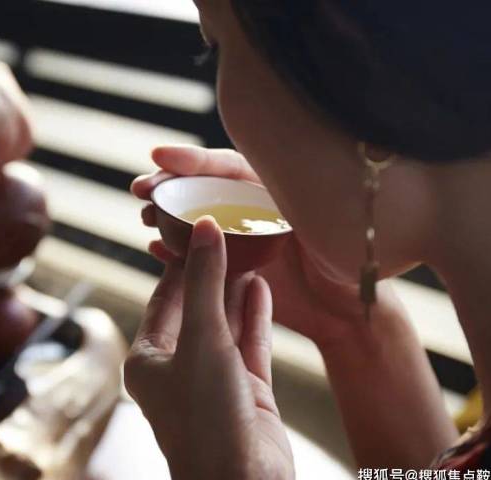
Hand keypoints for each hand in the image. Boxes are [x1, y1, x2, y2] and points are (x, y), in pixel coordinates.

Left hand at [124, 217, 293, 479]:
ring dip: (235, 292)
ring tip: (249, 252)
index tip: (196, 230)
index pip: (163, 299)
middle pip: (196, 309)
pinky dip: (254, 316)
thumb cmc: (206, 419)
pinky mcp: (246, 393)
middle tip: (229, 236)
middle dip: (212, 274)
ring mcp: (214, 381)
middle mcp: (178, 369)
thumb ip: (203, 283)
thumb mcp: (202, 340)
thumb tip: (204, 229)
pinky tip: (261, 286)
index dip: (180, 264)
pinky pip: (249, 345)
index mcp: (148, 360)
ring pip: (225, 325)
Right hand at [133, 145, 406, 349]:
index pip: (230, 166)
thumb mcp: (329, 225)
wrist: (349, 313)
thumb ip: (299, 205)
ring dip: (168, 214)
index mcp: (276, 188)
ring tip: (144, 217)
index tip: (161, 156)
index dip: (194, 159)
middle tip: (141, 189)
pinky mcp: (234, 267)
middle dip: (171, 184)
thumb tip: (270, 186)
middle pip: (205, 187)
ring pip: (197, 218)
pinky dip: (176, 250)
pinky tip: (155, 248)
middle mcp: (255, 207)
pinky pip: (199, 254)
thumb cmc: (349, 266)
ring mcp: (242, 237)